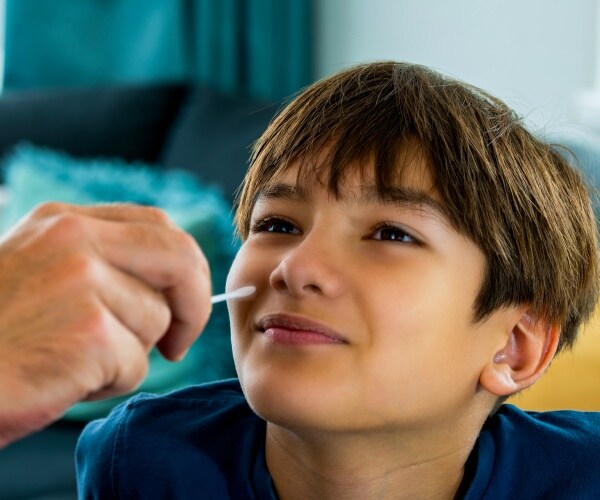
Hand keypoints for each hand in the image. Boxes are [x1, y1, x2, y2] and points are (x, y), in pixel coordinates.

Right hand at [0, 202, 211, 446]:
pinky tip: (61, 379)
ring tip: (71, 360)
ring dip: (129, 353)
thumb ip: (99, 264)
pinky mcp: (88, 331)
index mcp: (64, 221)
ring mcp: (81, 281)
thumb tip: (168, 287)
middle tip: (178, 342)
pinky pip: (136, 365)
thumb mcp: (38, 273)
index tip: (180, 302)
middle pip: (180, 259)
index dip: (184, 267)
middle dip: (193, 304)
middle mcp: (74, 239)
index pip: (158, 227)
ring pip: (156, 322)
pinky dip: (109, 383)